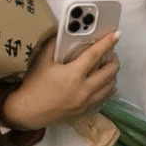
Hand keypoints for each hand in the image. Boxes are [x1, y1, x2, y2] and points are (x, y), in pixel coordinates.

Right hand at [1, 30, 119, 131]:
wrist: (28, 112)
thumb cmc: (34, 85)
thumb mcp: (41, 61)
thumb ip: (53, 45)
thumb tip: (62, 33)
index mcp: (74, 74)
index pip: (95, 55)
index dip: (107, 44)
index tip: (116, 35)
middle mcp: (84, 89)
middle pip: (109, 73)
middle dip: (114, 61)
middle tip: (111, 53)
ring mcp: (86, 102)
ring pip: (110, 87)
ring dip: (113, 75)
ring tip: (108, 68)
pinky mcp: (85, 111)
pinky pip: (104, 99)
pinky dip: (107, 89)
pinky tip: (103, 84)